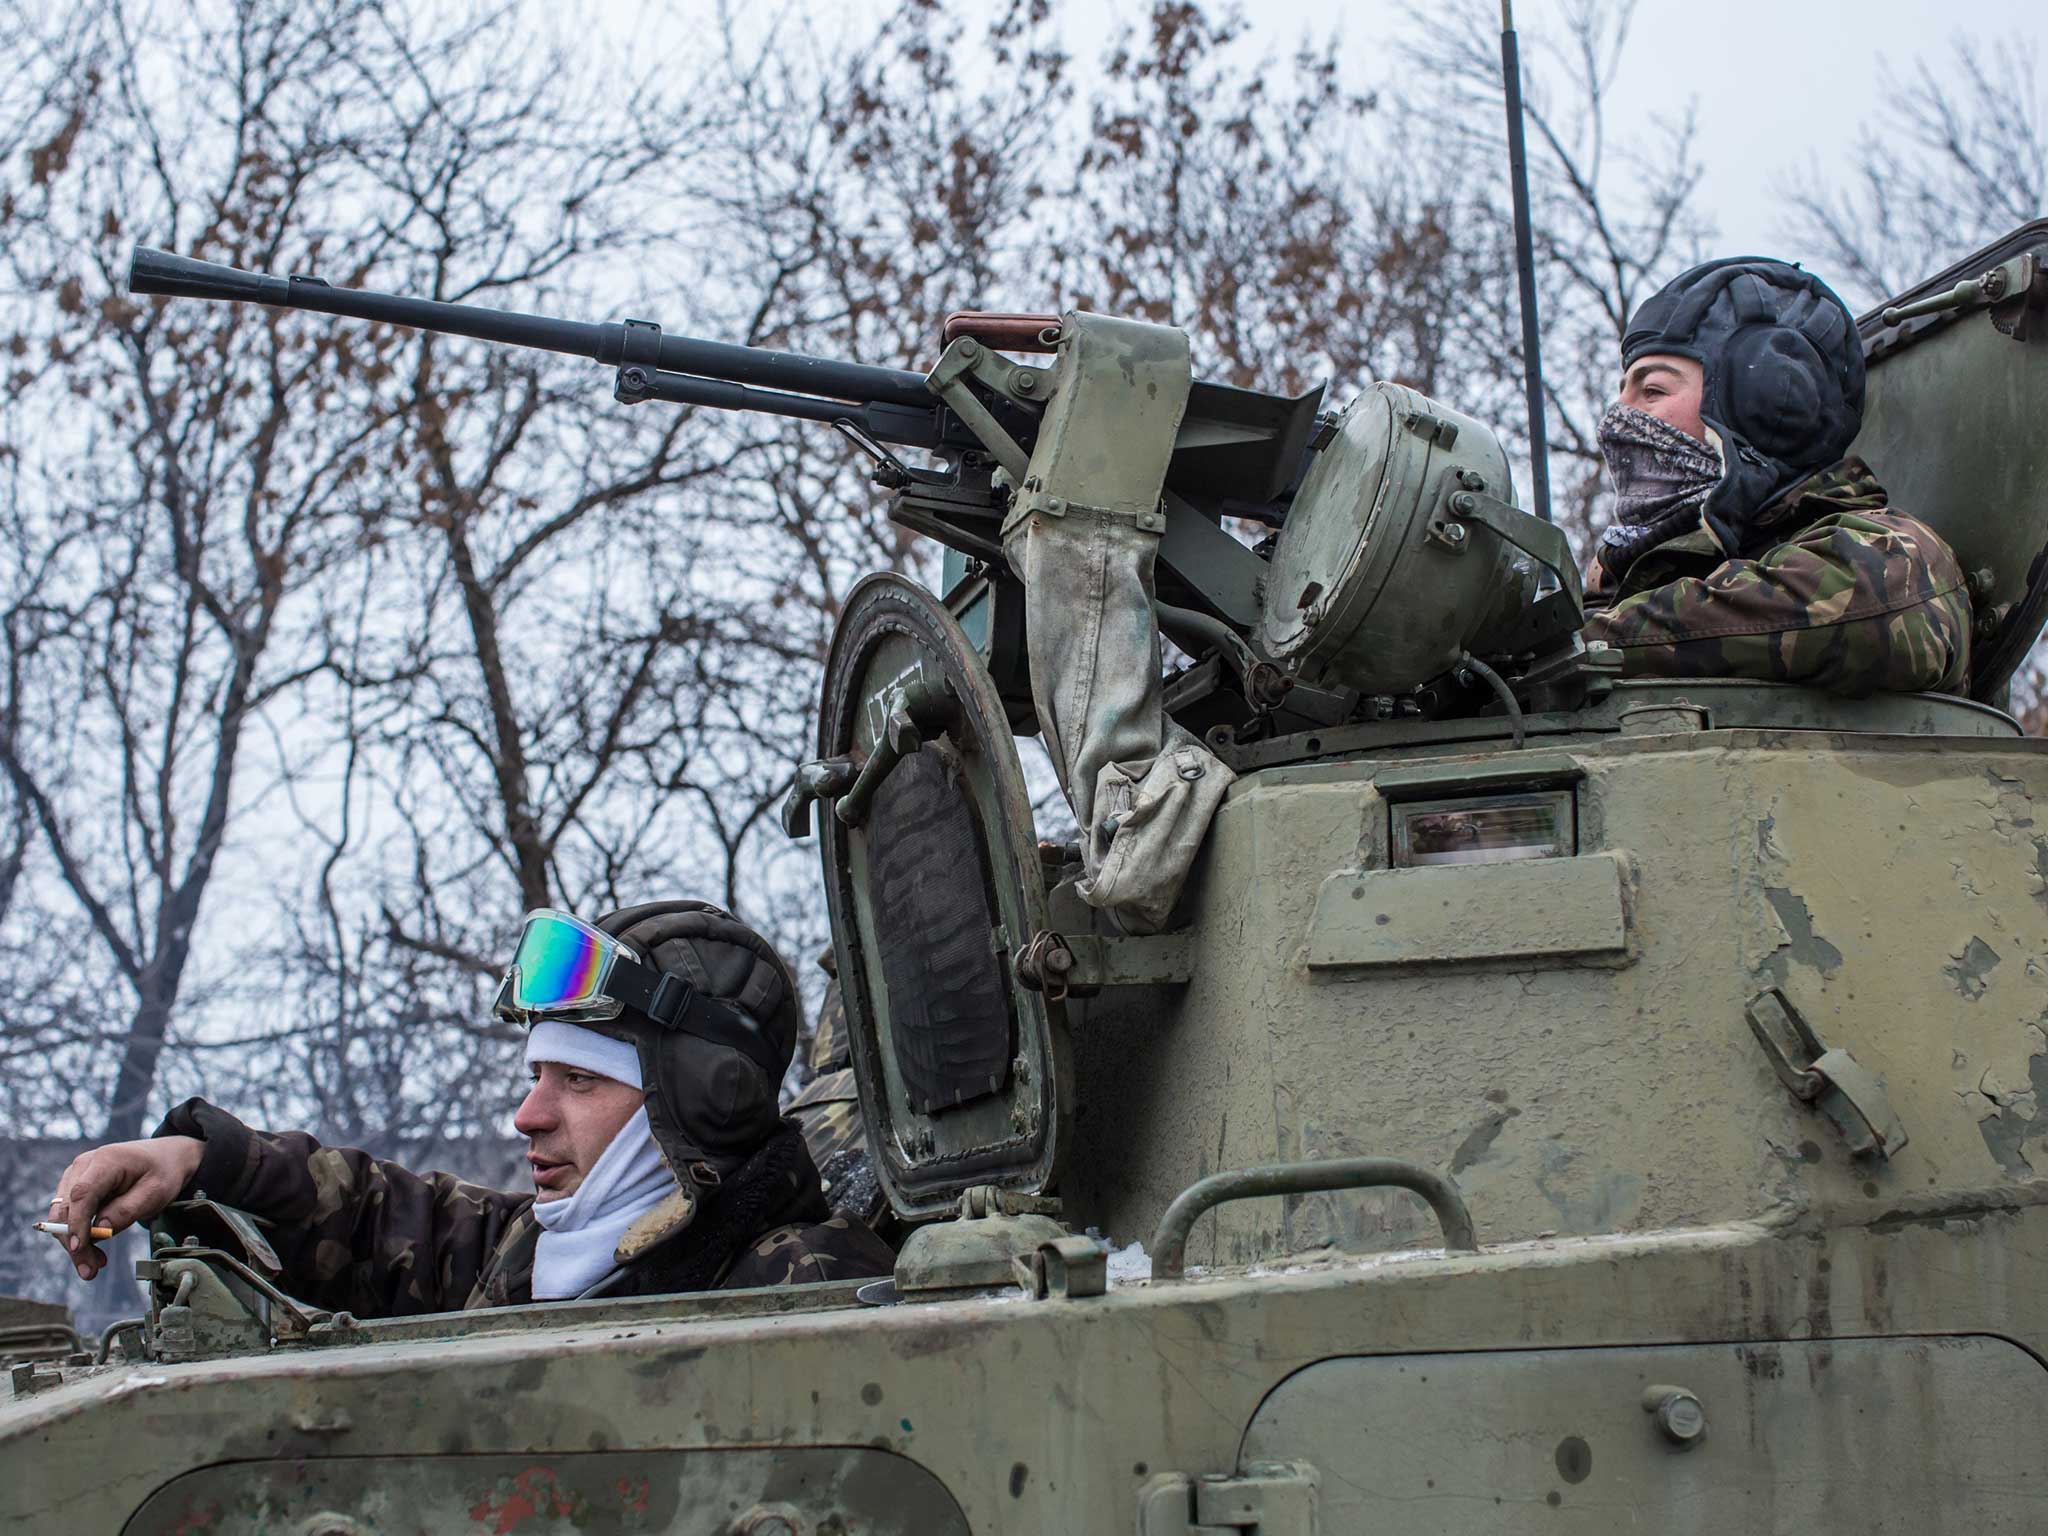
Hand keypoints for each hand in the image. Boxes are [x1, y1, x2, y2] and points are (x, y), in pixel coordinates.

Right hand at [45, 1137, 203, 1280]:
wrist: (164, 1158)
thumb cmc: (162, 1173)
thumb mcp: (156, 1192)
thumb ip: (127, 1210)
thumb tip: (99, 1230)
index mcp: (106, 1160)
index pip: (82, 1193)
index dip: (77, 1222)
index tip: (78, 1248)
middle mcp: (84, 1166)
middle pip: (67, 1209)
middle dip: (75, 1243)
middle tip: (91, 1270)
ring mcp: (76, 1175)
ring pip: (62, 1216)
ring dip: (74, 1243)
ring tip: (95, 1264)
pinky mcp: (74, 1187)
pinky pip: (68, 1215)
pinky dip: (78, 1235)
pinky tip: (94, 1250)